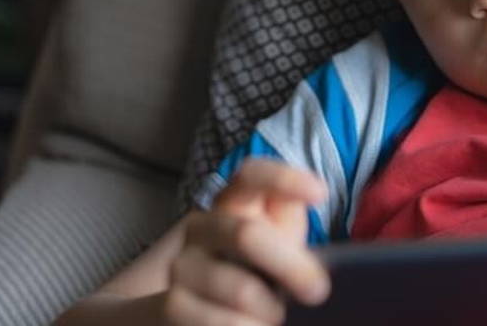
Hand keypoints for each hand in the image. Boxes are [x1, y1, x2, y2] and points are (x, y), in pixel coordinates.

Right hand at [162, 159, 330, 324]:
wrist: (186, 315)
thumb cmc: (250, 275)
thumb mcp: (274, 247)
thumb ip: (288, 232)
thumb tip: (316, 229)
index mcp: (233, 205)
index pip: (250, 175)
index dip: (283, 179)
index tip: (319, 194)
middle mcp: (202, 228)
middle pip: (246, 234)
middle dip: (292, 266)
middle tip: (317, 292)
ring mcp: (180, 267)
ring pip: (239, 289)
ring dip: (269, 311)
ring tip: (275, 318)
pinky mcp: (167, 306)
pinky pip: (217, 322)